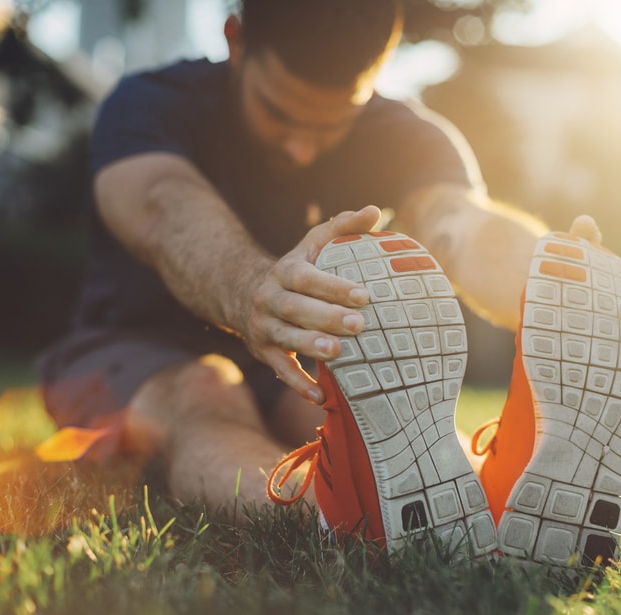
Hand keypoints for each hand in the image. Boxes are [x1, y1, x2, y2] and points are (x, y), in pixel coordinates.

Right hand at [242, 206, 380, 402]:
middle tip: (360, 324)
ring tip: (338, 354)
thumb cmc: (297, 269)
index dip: (334, 286)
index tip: (365, 294)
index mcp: (285, 271)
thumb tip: (375, 211)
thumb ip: (342, 227)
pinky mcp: (263, 353)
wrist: (244, 294)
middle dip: (327, 317)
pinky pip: (280, 370)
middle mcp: (269, 299)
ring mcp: (263, 327)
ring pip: (286, 339)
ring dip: (311, 347)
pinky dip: (298, 385)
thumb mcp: (313, 244)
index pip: (308, 278)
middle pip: (297, 308)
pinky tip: (320, 397)